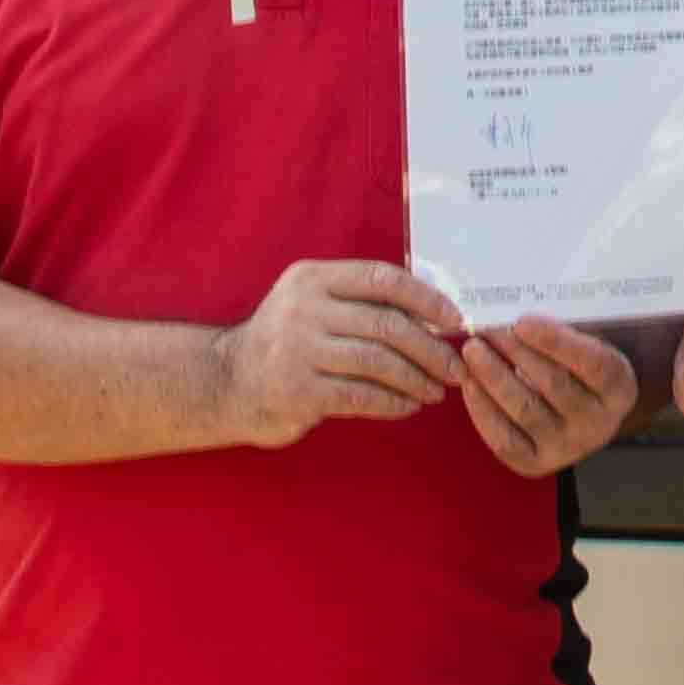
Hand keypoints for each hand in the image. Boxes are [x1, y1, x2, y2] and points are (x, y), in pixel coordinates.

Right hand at [214, 258, 465, 443]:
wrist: (226, 382)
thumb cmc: (287, 342)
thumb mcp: (313, 305)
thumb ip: (360, 302)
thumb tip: (435, 314)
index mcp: (313, 278)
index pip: (382, 278)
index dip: (426, 298)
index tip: (456, 320)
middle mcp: (304, 309)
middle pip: (386, 324)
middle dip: (431, 349)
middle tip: (457, 369)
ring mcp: (298, 350)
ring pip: (378, 362)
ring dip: (417, 379)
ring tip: (438, 390)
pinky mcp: (298, 391)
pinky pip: (361, 396)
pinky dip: (393, 402)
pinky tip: (409, 406)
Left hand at [459, 318, 638, 476]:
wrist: (582, 413)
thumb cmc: (579, 366)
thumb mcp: (587, 344)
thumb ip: (562, 332)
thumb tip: (514, 312)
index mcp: (619, 388)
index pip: (592, 363)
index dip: (556, 341)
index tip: (521, 321)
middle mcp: (598, 424)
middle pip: (554, 385)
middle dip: (515, 353)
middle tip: (486, 329)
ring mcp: (567, 449)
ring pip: (525, 410)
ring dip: (493, 377)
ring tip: (472, 351)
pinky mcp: (536, 463)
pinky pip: (504, 438)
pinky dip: (482, 409)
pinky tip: (470, 383)